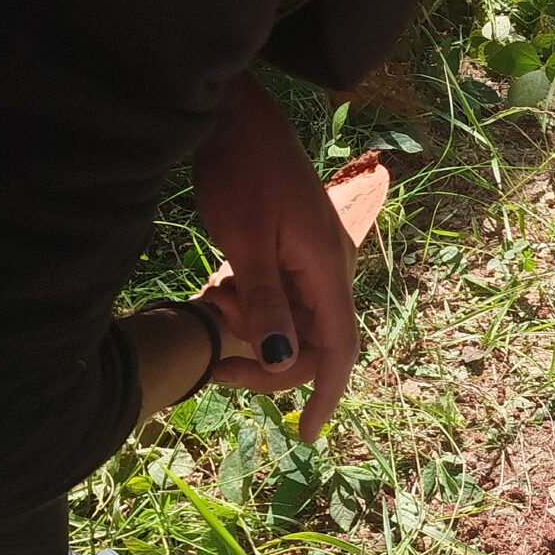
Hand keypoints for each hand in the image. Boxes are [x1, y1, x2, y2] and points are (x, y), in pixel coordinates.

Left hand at [190, 73, 358, 440]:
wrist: (236, 119)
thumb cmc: (240, 173)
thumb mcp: (244, 242)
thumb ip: (265, 303)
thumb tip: (280, 360)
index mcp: (329, 267)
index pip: (340, 349)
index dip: (325, 396)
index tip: (306, 436)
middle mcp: (333, 268)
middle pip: (315, 344)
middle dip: (266, 359)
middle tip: (214, 355)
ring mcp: (317, 259)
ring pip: (295, 324)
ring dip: (254, 329)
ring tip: (215, 297)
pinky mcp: (298, 251)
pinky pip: (284, 299)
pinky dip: (253, 308)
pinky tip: (224, 287)